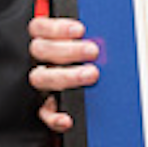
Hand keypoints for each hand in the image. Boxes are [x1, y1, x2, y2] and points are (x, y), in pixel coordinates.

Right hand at [29, 14, 99, 132]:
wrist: (92, 97)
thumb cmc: (91, 65)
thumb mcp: (89, 48)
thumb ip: (91, 39)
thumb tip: (107, 35)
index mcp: (47, 42)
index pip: (40, 27)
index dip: (57, 27)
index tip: (80, 29)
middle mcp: (40, 62)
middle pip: (41, 50)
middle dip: (68, 50)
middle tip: (93, 51)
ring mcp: (40, 85)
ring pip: (41, 77)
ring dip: (66, 76)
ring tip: (91, 74)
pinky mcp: (44, 108)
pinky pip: (44, 114)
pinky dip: (55, 118)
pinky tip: (67, 119)